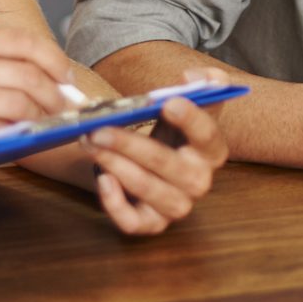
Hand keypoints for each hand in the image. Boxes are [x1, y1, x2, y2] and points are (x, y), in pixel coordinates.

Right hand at [0, 28, 78, 165]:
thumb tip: (49, 74)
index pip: (24, 42)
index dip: (54, 59)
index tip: (65, 75)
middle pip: (28, 74)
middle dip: (55, 94)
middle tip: (63, 106)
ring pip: (19, 103)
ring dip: (41, 116)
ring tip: (44, 122)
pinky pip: (0, 129)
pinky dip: (17, 133)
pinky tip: (18, 134)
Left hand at [78, 73, 230, 234]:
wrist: (151, 161)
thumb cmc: (168, 132)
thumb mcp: (184, 104)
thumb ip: (198, 84)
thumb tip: (194, 77)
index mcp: (212, 150)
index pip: (208, 135)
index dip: (191, 120)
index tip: (168, 102)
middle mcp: (199, 181)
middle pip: (168, 164)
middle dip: (131, 144)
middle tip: (100, 128)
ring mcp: (177, 205)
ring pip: (148, 189)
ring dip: (115, 165)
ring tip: (90, 143)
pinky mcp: (153, 224)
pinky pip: (134, 222)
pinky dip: (114, 202)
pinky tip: (102, 178)